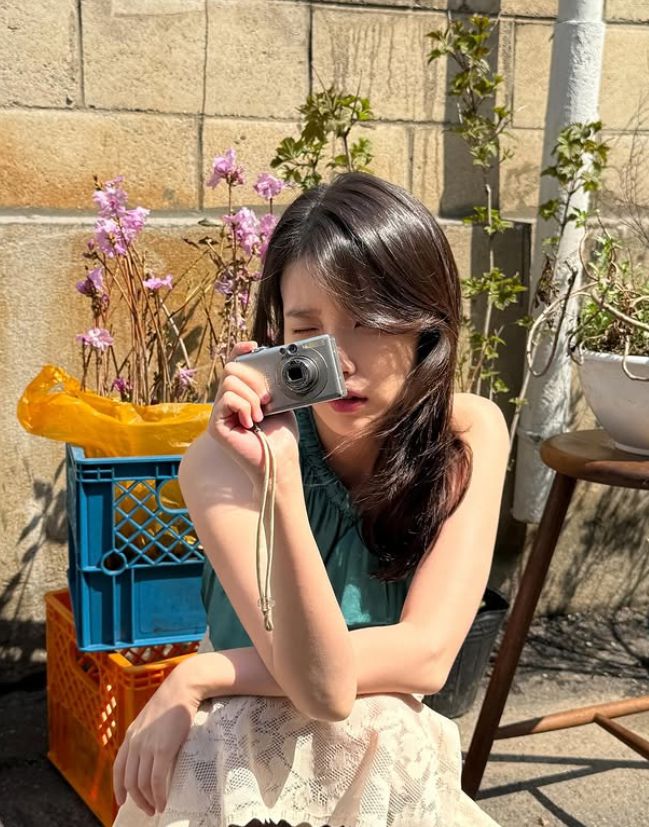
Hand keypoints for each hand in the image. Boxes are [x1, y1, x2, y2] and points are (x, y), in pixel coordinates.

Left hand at [112, 665, 200, 815]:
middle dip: (137, 800)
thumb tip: (148, 754)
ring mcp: (147, 746)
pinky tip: (164, 802)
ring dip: (149, 801)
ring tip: (157, 808)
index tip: (122, 801)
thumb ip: (145, 735)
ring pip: (142, 784)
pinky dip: (159, 795)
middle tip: (147, 809)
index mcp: (130, 735)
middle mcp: (135, 743)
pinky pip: (157, 780)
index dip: (118, 788)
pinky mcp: (163, 749)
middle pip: (130, 781)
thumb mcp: (150, 719)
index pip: (118, 768)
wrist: (182, 688)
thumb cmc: (171, 702)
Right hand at [208, 341, 299, 484]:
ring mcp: (219, 413)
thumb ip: (271, 382)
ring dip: (252, 397)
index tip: (254, 347)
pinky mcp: (216, 425)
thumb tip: (271, 363)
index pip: (234, 364)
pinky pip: (227, 399)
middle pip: (231, 368)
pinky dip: (244, 407)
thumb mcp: (281, 400)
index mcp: (242, 393)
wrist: (281, 459)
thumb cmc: (281, 434)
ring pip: (230, 382)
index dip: (240, 350)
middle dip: (253, 379)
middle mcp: (227, 401)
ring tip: (260, 416)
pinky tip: (251, 423)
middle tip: (267, 399)